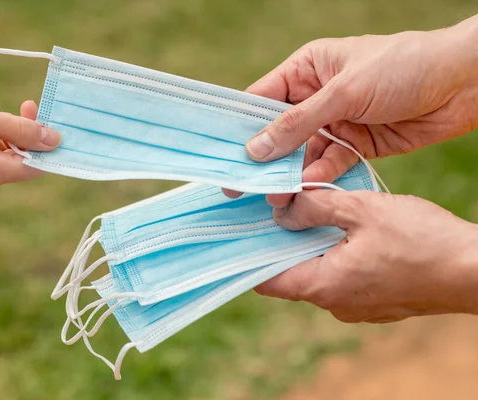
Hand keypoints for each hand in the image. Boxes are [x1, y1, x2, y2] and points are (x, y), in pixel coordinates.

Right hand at [224, 15, 477, 204]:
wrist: (464, 83)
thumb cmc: (402, 67)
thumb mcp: (344, 91)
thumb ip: (298, 123)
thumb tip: (255, 149)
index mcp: (307, 69)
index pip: (262, 99)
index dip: (241, 127)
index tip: (223, 155)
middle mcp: (316, 96)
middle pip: (279, 132)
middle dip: (264, 159)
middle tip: (240, 188)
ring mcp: (336, 122)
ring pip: (302, 153)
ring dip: (290, 175)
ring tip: (276, 198)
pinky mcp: (356, 144)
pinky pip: (329, 164)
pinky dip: (319, 177)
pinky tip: (307, 190)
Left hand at [255, 190, 477, 322]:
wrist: (476, 270)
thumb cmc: (422, 240)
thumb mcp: (362, 210)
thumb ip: (315, 206)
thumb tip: (281, 211)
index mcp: (324, 286)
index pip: (266, 281)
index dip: (249, 256)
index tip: (243, 231)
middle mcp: (335, 304)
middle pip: (291, 274)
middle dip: (283, 243)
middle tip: (279, 209)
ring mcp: (357, 306)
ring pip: (319, 273)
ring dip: (313, 246)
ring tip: (314, 212)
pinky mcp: (376, 302)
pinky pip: (343, 278)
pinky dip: (336, 255)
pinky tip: (346, 229)